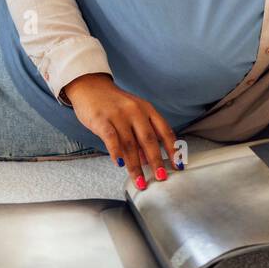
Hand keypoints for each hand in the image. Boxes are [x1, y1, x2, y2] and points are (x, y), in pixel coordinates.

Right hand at [62, 73, 180, 190]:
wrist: (90, 86)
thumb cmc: (114, 103)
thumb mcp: (133, 114)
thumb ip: (141, 135)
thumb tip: (148, 161)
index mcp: (147, 109)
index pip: (164, 131)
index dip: (172, 149)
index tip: (178, 165)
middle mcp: (135, 111)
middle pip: (148, 139)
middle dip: (156, 161)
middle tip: (161, 177)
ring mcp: (118, 115)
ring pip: (130, 144)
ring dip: (135, 166)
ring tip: (139, 181)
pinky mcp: (101, 119)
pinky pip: (111, 138)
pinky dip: (116, 153)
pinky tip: (119, 165)